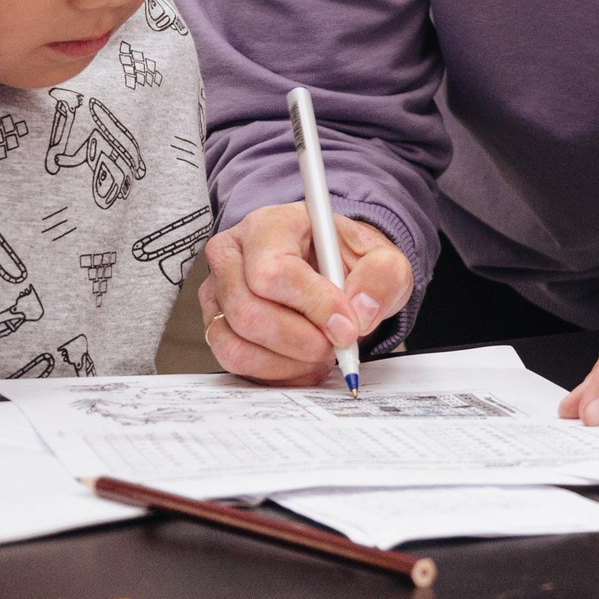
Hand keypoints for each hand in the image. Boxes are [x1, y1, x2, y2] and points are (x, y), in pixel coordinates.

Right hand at [198, 204, 413, 384]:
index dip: (313, 306)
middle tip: (335, 344)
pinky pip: (234, 363)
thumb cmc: (346, 260)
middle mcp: (232, 255)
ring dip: (288, 362)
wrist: (331, 269)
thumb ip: (382, 276)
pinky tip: (302, 362)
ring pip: (237, 344)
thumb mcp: (381, 258)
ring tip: (321, 353)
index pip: (274, 272)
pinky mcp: (215, 326)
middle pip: (248, 312)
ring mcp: (217, 293)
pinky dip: (275, 373)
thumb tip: (359, 312)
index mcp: (270, 225)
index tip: (347, 326)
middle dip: (301, 340)